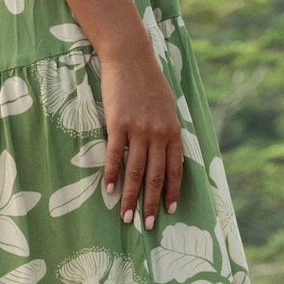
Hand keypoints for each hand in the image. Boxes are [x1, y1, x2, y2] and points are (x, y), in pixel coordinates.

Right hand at [98, 40, 183, 230]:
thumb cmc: (149, 82)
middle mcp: (158, 134)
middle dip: (152, 203)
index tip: (167, 211)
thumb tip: (166, 154)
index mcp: (173, 131)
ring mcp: (138, 130)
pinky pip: (115, 156)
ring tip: (127, 217)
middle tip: (147, 225)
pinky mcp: (118, 124)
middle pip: (155, 176)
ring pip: (135, 172)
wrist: (131, 58)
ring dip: (131, 197)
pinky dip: (111, 175)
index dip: (171, 192)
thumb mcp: (167, 107)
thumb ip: (167, 131)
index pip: (175, 169)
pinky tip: (109, 191)